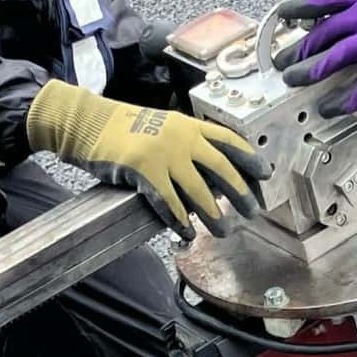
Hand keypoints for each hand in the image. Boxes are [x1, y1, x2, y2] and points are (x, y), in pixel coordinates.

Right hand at [26, 82, 268, 240]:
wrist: (90, 123)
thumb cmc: (125, 128)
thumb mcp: (163, 126)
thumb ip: (187, 144)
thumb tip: (213, 175)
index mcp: (189, 125)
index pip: (229, 140)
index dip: (250, 158)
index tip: (266, 174)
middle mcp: (182, 138)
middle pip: (221, 168)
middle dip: (240, 192)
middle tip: (253, 211)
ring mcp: (164, 154)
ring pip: (198, 191)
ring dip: (213, 215)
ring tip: (223, 230)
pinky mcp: (144, 171)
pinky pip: (168, 202)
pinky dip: (180, 221)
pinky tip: (186, 233)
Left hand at [275, 0, 356, 115]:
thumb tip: (335, 18)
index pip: (319, 2)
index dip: (295, 9)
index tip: (279, 17)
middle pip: (319, 36)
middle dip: (296, 51)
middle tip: (281, 63)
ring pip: (331, 59)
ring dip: (308, 73)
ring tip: (292, 82)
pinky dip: (340, 101)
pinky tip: (327, 108)